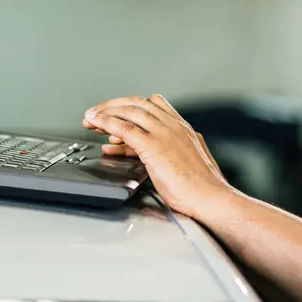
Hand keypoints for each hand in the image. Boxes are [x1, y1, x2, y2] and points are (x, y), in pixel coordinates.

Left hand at [82, 95, 231, 217]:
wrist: (210, 197)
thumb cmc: (202, 188)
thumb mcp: (188, 161)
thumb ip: (171, 152)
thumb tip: (153, 155)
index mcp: (183, 128)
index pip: (153, 105)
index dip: (131, 106)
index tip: (117, 114)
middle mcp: (173, 126)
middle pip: (138, 103)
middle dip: (113, 106)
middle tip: (96, 113)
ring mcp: (164, 134)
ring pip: (129, 111)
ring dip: (106, 112)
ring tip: (90, 119)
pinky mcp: (154, 146)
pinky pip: (124, 127)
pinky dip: (107, 123)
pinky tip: (97, 125)